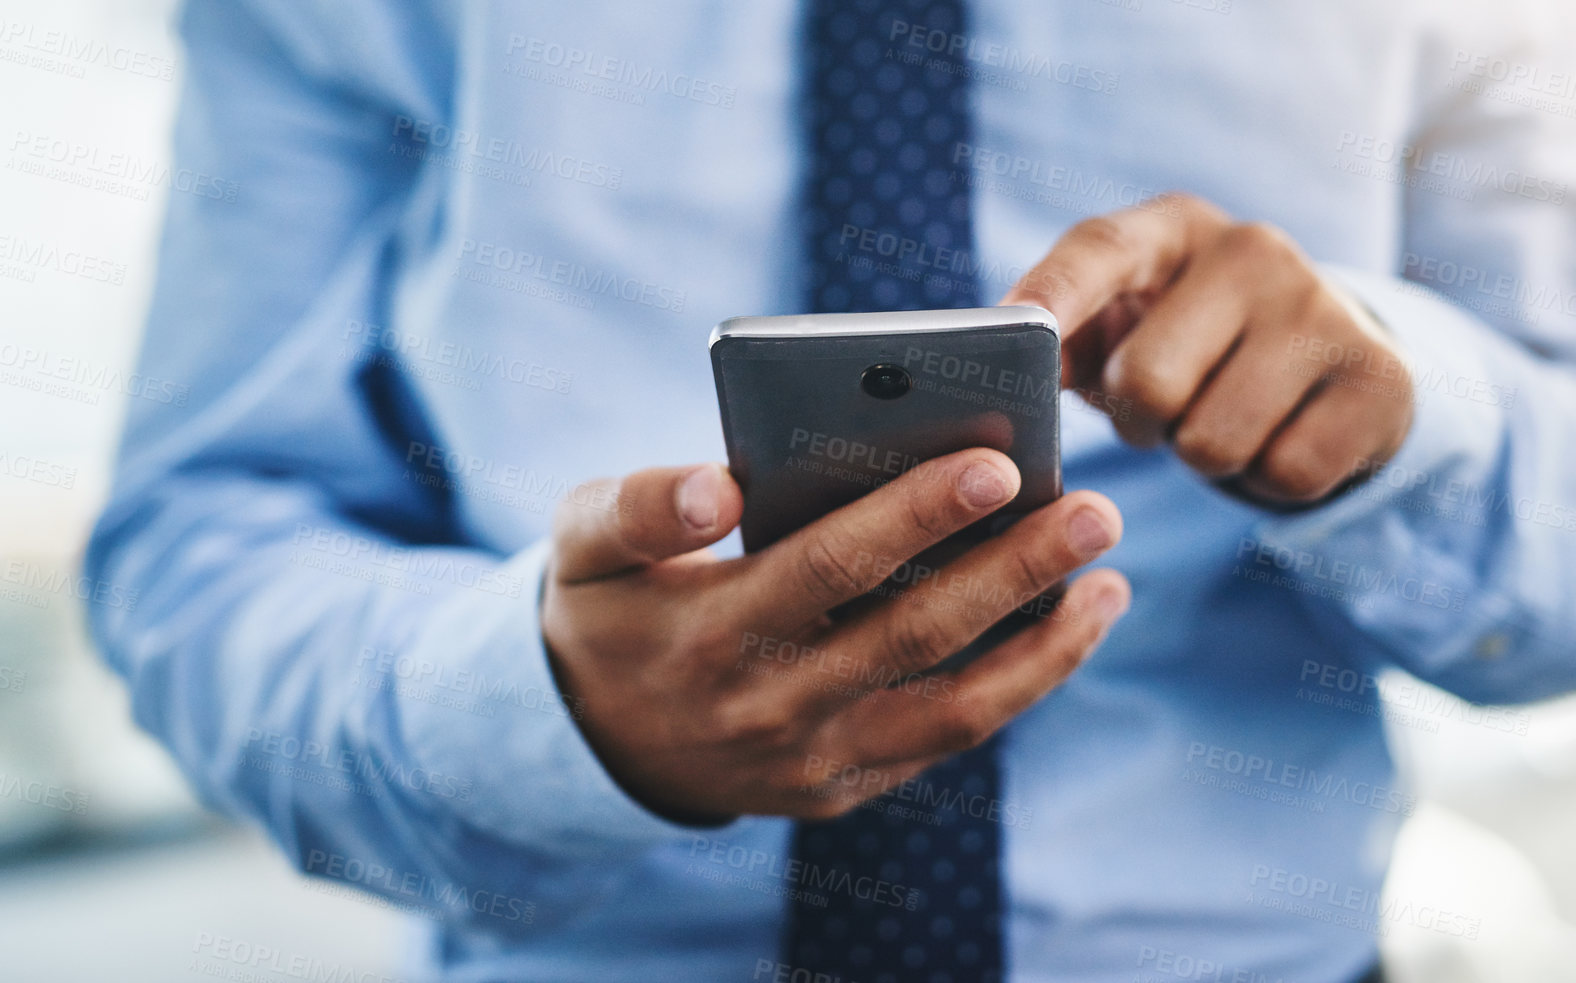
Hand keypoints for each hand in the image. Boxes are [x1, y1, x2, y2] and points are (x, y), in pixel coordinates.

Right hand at [540, 451, 1129, 821]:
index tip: (997, 463)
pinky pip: (946, 738)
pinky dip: (1018, 686)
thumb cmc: (606, 608)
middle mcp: (768, 706)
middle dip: (1014, 569)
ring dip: (1044, 645)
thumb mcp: (582, 547)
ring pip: (953, 707)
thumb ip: (637, 507)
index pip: (828, 567)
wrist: (591, 740)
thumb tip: (719, 486)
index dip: (915, 517)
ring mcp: (811, 759)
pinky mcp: (841, 787)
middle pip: (913, 633)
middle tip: (1098, 508)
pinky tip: (1068, 625)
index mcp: (710, 631)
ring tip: (1112, 579)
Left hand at [1004, 193, 1413, 504]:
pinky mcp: (1380, 376)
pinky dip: (1267, 478)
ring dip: (1202, 455)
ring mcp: (1324, 308)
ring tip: (1220, 415)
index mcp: (1170, 229)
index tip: (1012, 325)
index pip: (1097, 250)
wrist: (1323, 362)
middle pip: (1148, 382)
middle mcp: (1252, 249)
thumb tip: (1011, 377)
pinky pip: (1284, 473)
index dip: (1053, 294)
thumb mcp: (1118, 326)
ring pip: (1213, 443)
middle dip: (1139, 422)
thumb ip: (1057, 343)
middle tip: (1159, 411)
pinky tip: (1281, 433)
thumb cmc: (1184, 344)